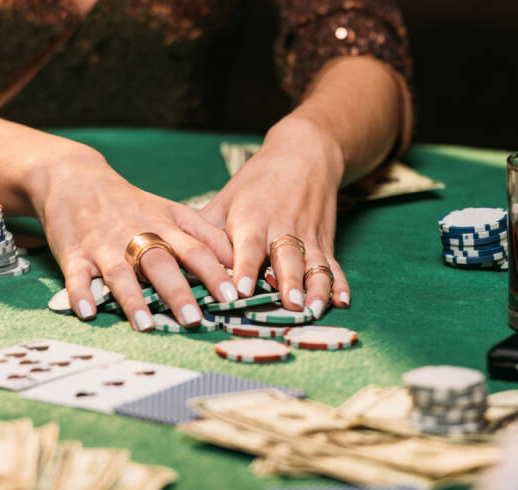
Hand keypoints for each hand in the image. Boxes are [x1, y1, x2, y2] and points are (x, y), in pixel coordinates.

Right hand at [26, 147, 237, 329]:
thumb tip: (240, 261)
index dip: (215, 272)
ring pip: (121, 274)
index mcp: (164, 226)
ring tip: (146, 324)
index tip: (233, 296)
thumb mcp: (172, 211)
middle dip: (178, 291)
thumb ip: (206, 235)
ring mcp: (104, 246)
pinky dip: (81, 295)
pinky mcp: (75, 254)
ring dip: (133, 300)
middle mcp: (136, 236)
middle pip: (160, 264)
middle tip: (194, 319)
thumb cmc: (132, 203)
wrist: (75, 179)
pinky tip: (88, 313)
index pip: (195, 250)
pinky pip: (77, 277)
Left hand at [200, 117, 351, 318]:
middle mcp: (282, 228)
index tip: (242, 291)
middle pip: (286, 258)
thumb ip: (205, 230)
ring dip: (315, 288)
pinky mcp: (325, 242)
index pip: (249, 247)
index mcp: (252, 218)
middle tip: (289, 305)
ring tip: (312, 309)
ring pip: (312, 265)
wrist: (304, 153)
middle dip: (288, 283)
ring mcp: (307, 236)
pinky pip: (334, 265)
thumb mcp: (227, 198)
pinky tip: (342, 300)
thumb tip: (174, 259)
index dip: (246, 269)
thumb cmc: (257, 181)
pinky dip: (339, 283)